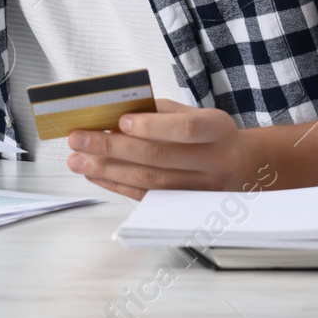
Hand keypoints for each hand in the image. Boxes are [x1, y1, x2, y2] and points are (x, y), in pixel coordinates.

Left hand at [64, 98, 246, 200]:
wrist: (240, 166)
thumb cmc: (206, 133)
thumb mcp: (191, 112)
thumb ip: (156, 111)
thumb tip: (110, 114)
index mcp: (217, 130)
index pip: (186, 129)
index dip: (152, 126)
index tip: (120, 121)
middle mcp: (213, 162)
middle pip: (159, 157)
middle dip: (112, 148)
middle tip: (79, 139)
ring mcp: (200, 189)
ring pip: (150, 181)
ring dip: (107, 170)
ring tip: (77, 160)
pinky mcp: (185, 206)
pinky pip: (146, 196)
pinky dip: (116, 185)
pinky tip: (94, 174)